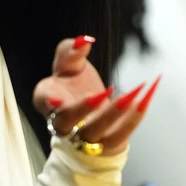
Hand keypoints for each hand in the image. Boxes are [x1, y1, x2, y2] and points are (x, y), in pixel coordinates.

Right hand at [32, 36, 159, 155]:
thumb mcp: (68, 65)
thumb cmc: (73, 86)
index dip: (48, 101)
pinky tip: (143, 101)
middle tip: (99, 94)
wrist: (89, 116)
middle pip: (66, 121)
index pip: (42, 100)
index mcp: (49, 100)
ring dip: (112, 115)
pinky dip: (133, 119)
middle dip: (81, 110)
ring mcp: (84, 138)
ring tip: (128, 97)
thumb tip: (84, 40)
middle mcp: (63, 123)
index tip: (56, 99)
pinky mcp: (107, 144)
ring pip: (94, 132)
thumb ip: (70, 51)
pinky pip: (119, 135)